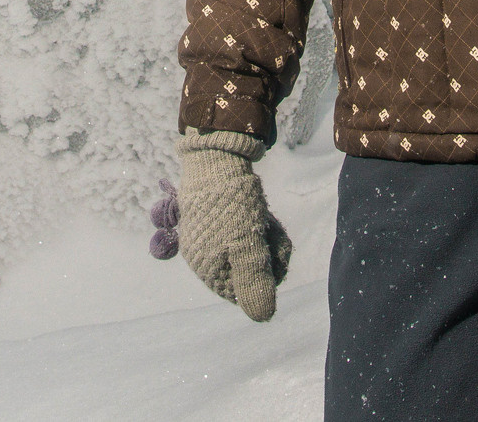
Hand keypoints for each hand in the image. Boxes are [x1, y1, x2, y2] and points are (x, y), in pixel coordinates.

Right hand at [176, 129, 291, 321]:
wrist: (219, 158)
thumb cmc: (232, 205)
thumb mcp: (248, 245)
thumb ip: (254, 282)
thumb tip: (263, 318)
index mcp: (207, 269)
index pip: (244, 294)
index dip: (265, 278)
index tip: (271, 256)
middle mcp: (206, 258)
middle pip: (249, 274)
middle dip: (268, 256)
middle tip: (272, 234)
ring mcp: (213, 239)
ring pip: (251, 254)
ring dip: (267, 240)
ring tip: (267, 221)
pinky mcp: (221, 222)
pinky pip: (246, 236)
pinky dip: (259, 229)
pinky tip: (262, 216)